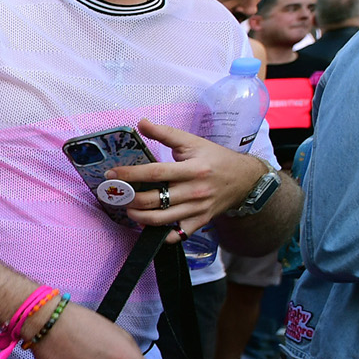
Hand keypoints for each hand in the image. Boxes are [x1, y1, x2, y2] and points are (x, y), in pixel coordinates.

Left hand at [108, 120, 268, 238]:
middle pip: (154, 200)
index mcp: (193, 169)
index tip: (112, 174)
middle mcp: (195, 191)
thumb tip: (141, 122)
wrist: (246, 179)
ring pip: (161, 220)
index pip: (155, 172)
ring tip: (130, 208)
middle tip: (118, 194)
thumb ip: (166, 133)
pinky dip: (160, 234)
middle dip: (130, 199)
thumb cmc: (216, 159)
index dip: (130, 174)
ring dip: (138, 217)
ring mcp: (198, 209)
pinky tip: (148, 224)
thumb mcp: (193, 142)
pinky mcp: (200, 222)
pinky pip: (176, 235)